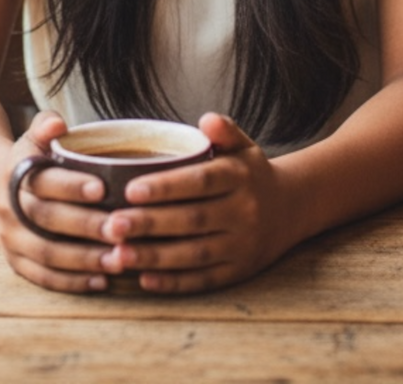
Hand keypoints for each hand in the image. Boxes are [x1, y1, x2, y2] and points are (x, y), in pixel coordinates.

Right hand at [0, 111, 113, 293]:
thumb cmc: (33, 160)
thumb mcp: (34, 137)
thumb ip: (46, 126)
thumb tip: (57, 123)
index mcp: (16, 174)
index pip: (43, 181)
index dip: (71, 186)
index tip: (103, 189)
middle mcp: (9, 208)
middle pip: (46, 220)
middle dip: (85, 226)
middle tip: (120, 229)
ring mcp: (11, 239)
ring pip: (46, 253)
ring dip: (84, 260)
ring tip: (119, 259)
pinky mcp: (17, 263)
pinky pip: (43, 277)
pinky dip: (72, 282)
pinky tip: (102, 280)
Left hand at [94, 112, 292, 293]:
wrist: (291, 208)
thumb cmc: (251, 173)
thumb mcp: (244, 146)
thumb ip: (225, 130)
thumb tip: (206, 120)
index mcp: (240, 177)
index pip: (200, 181)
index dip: (165, 187)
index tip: (129, 189)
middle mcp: (243, 212)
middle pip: (192, 220)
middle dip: (150, 224)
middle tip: (112, 225)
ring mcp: (242, 245)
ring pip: (195, 254)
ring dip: (155, 257)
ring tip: (118, 255)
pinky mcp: (238, 271)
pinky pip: (204, 280)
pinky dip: (174, 283)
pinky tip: (144, 279)